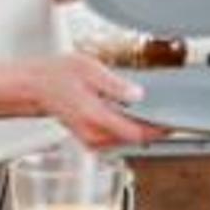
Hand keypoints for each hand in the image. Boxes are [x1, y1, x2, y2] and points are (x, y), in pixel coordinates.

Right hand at [22, 54, 167, 148]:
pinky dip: (128, 128)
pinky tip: (132, 113)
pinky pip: (117, 138)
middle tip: (167, 112)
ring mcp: (92, 140)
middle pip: (134, 139)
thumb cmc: (58, 75)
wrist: (36, 86)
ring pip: (127, 140)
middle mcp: (94, 134)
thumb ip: (115, 84)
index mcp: (95, 118)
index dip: (157, 130)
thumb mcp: (89, 69)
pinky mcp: (91, 139)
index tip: (173, 122)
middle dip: (152, 127)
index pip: (136, 133)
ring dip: (141, 128)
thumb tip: (138, 94)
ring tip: (152, 111)